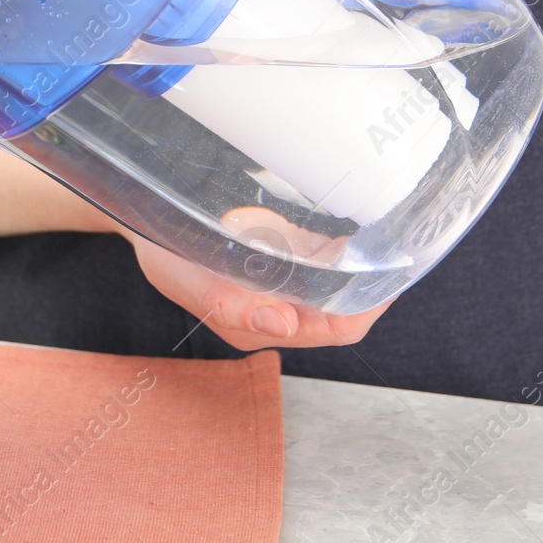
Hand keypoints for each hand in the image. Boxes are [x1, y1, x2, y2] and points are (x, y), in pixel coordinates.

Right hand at [119, 206, 390, 351]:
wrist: (146, 213)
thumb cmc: (162, 250)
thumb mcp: (185, 276)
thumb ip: (228, 303)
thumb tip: (283, 325)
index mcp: (257, 325)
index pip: (333, 330)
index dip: (365, 310)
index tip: (388, 280)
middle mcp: (276, 311)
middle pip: (343, 311)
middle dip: (372, 287)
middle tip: (396, 251)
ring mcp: (281, 285)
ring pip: (338, 286)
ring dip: (362, 267)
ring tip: (385, 235)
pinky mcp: (282, 258)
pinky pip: (324, 260)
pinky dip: (343, 248)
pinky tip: (355, 227)